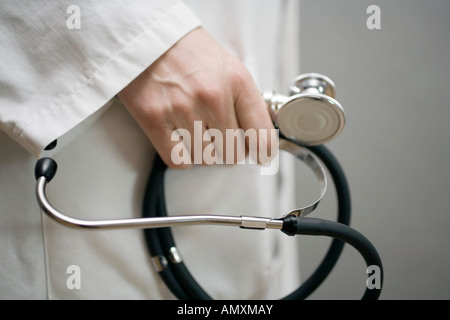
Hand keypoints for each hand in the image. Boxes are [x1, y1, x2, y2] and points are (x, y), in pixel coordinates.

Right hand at [118, 27, 274, 168]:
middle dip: (228, 149)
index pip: (262, 136)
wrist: (149, 38)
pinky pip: (179, 160)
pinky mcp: (155, 119)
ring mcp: (183, 109)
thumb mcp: (231, 66)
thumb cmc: (190, 52)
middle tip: (219, 136)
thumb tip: (262, 133)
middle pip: (233, 153)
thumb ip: (247, 100)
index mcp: (237, 82)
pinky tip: (181, 139)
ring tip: (196, 130)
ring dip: (203, 151)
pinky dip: (182, 156)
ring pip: (206, 158)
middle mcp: (213, 97)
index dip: (262, 152)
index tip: (258, 155)